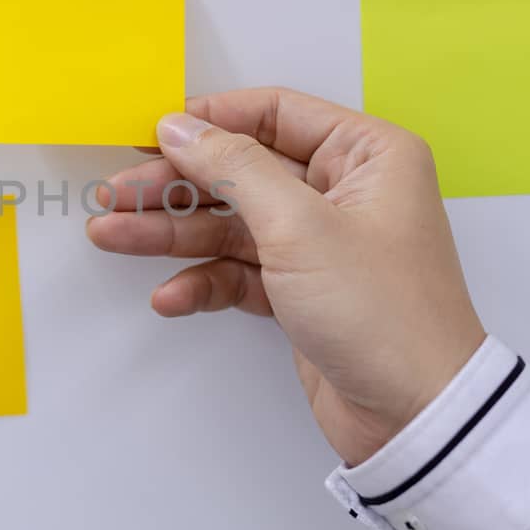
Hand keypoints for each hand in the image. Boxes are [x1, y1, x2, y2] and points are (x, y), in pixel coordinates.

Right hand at [86, 88, 486, 466]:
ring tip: (112, 236)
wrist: (417, 415)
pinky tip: (170, 296)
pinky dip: (202, 282)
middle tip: (117, 194)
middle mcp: (346, 192)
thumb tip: (181, 128)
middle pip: (241, 170)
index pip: (274, 114)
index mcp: (367, 155)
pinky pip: (239, 272)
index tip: (151, 134)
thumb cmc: (385, 314)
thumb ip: (233, 168)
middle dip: (175, 185)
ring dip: (173, 233)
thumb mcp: (299, 226)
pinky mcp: (302, 293)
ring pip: (231, 223)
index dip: (209, 121)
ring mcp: (321, 245)